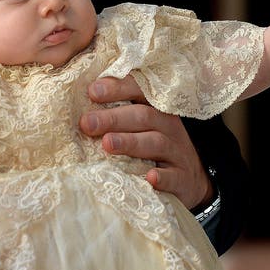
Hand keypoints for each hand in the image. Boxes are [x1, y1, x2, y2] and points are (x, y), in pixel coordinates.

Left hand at [79, 76, 211, 208]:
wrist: (190, 181)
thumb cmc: (153, 148)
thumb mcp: (140, 127)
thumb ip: (116, 115)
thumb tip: (78, 109)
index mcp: (155, 108)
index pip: (139, 91)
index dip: (118, 88)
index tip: (92, 91)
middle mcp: (168, 126)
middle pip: (143, 116)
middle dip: (113, 118)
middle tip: (87, 123)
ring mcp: (178, 153)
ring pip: (156, 143)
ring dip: (130, 142)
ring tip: (107, 143)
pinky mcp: (183, 179)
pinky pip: (174, 177)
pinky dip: (163, 177)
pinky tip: (150, 177)